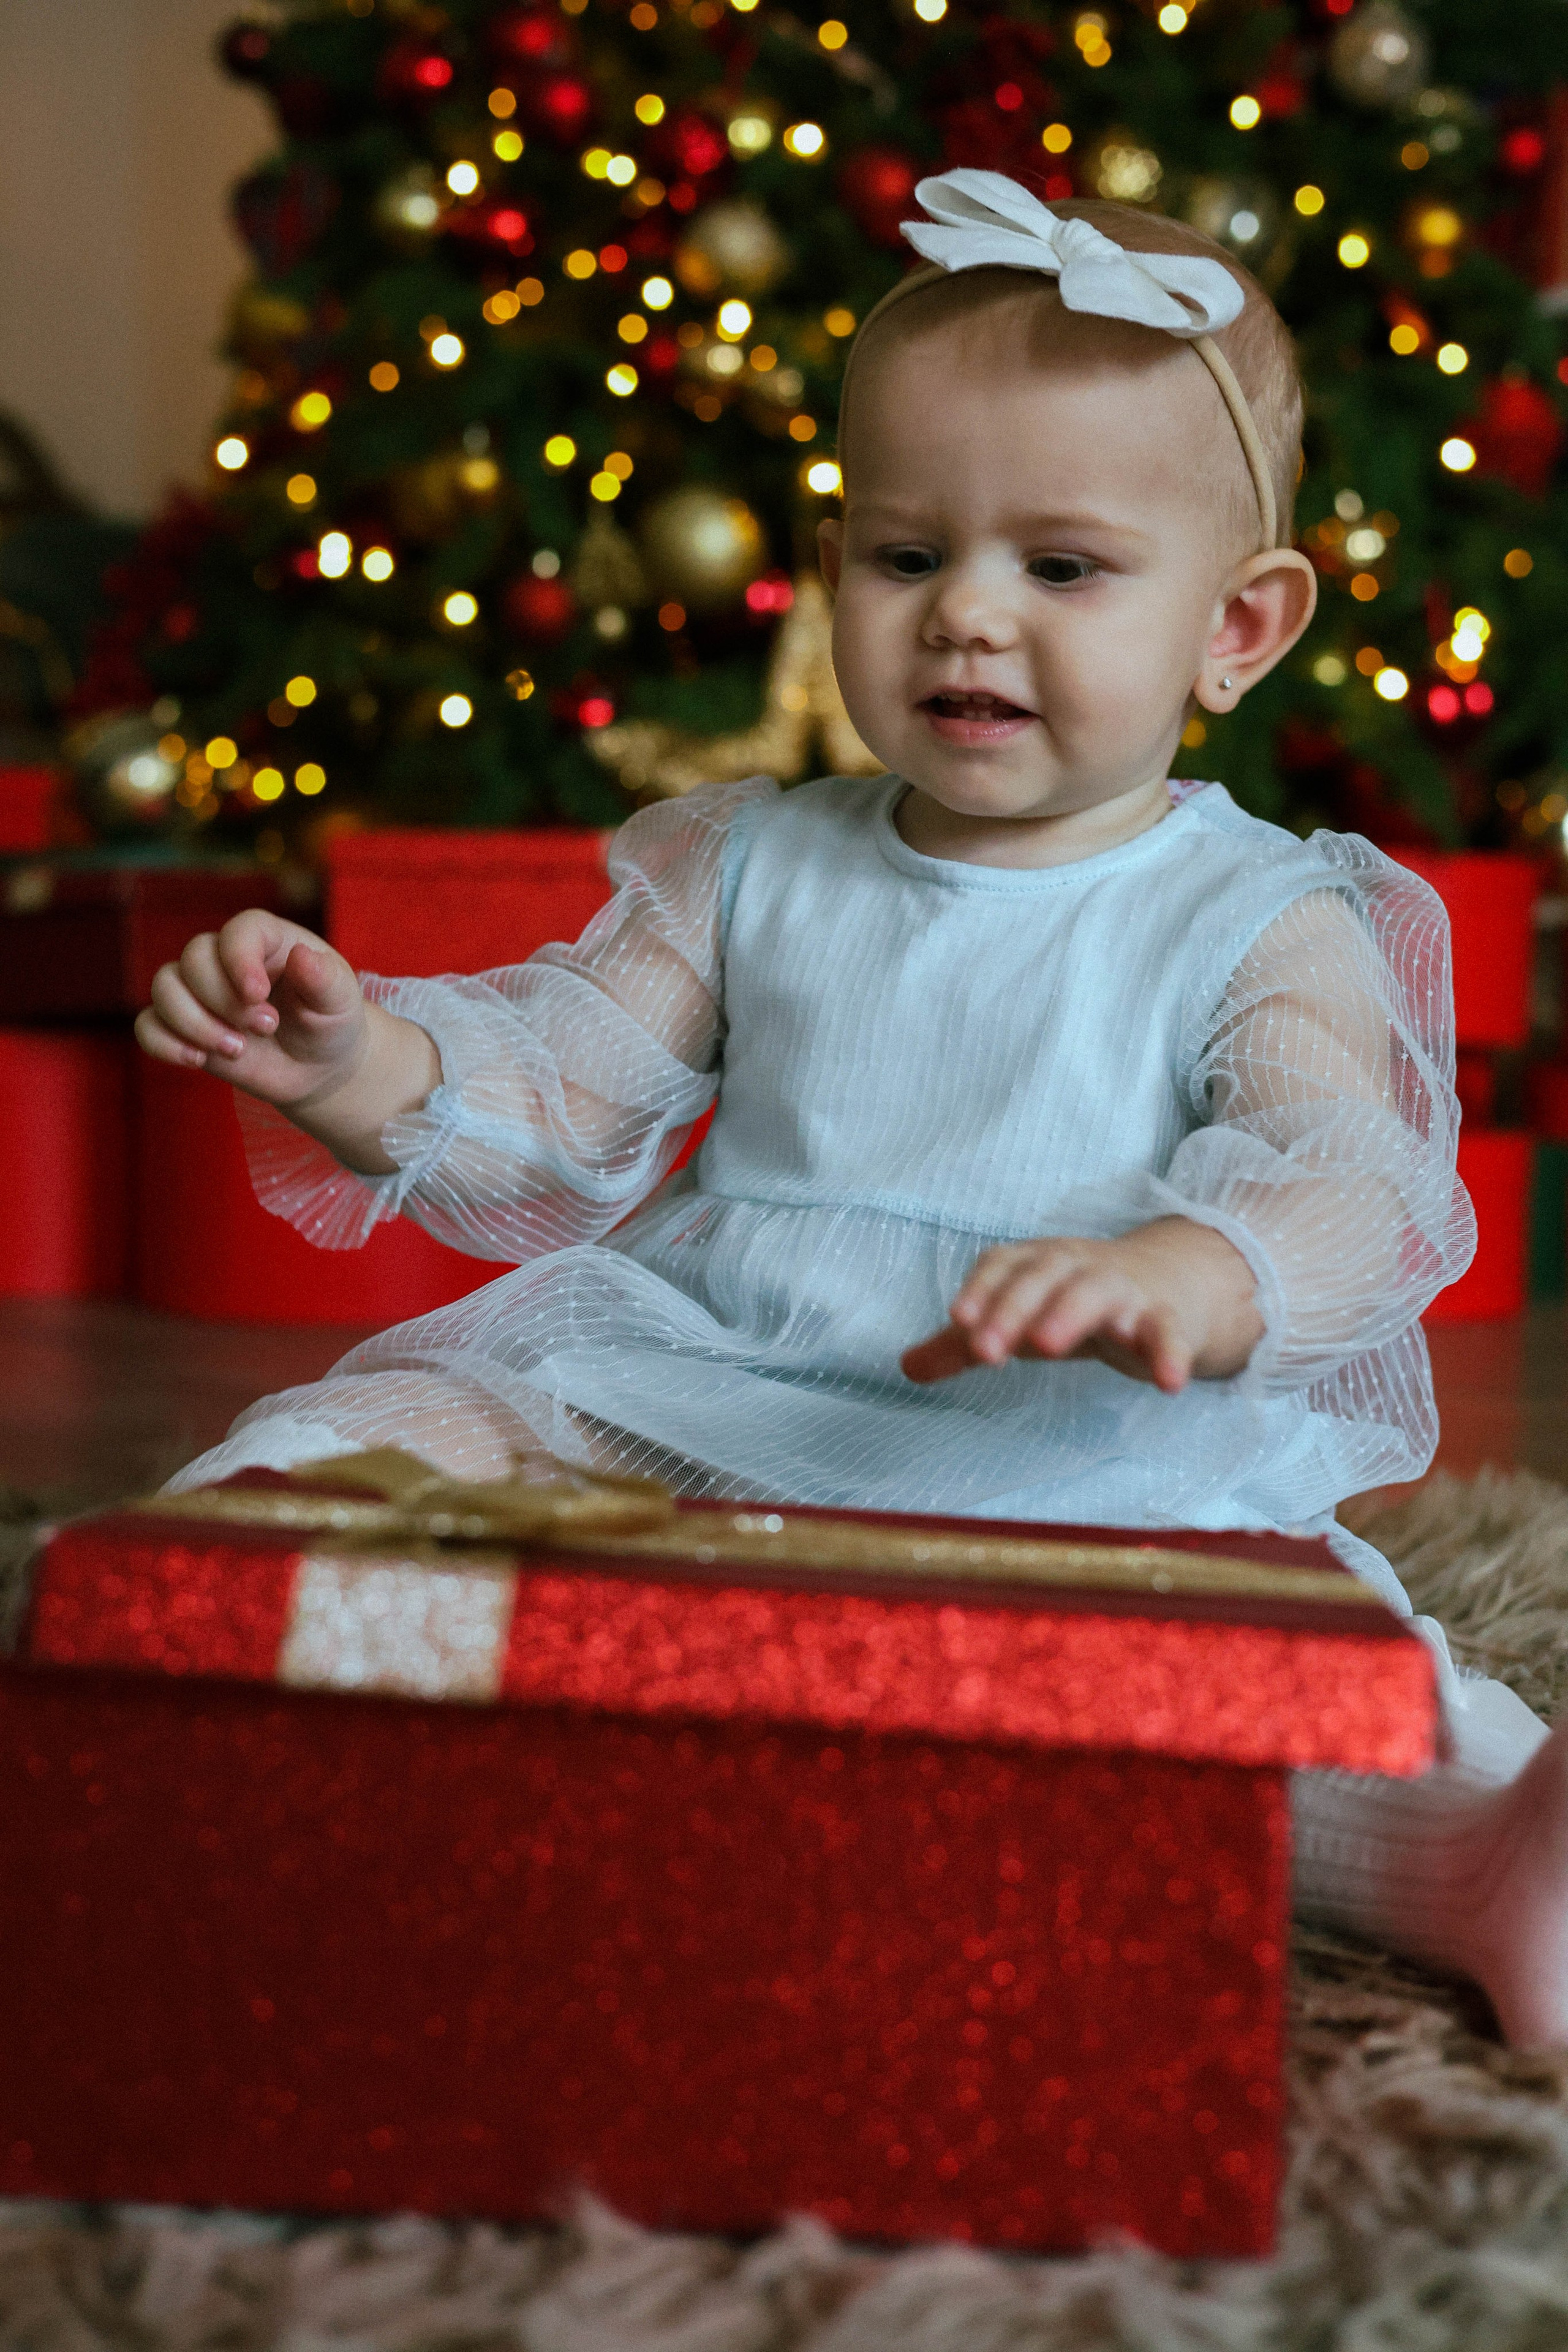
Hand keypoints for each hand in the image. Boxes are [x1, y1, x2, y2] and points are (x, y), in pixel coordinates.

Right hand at [135, 910, 441, 1172]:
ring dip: (194, 1023)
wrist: (318, 1067)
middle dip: (224, 1001)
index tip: (258, 995)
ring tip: (237, 1050)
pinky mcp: (184, 1027)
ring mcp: (200, 992)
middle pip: (194, 959)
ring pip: (164, 987)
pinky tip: (198, 1060)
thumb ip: (326, 979)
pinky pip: (148, 1025)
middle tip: (267, 1028)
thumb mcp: (341, 1002)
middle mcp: (225, 958)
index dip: (239, 960)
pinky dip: (164, 1043)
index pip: (238, 931)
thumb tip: (302, 957)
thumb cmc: (331, 1023)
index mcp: (266, 940)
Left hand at [900, 1217, 1263, 1393]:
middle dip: (1012, 1308)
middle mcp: (1078, 1268)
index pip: (1004, 1265)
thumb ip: (964, 1345)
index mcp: (1039, 1263)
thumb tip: (907, 1368)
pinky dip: (1169, 1353)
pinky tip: (1167, 1383)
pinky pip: (1168, 1333)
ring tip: (1046, 1347)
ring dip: (1070, 1313)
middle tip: (985, 1350)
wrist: (1172, 1283)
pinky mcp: (1165, 1320)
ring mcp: (1124, 1291)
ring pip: (1096, 1292)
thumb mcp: (1020, 1318)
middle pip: (1043, 1276)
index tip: (958, 1321)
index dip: (981, 1291)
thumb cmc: (1076, 1302)